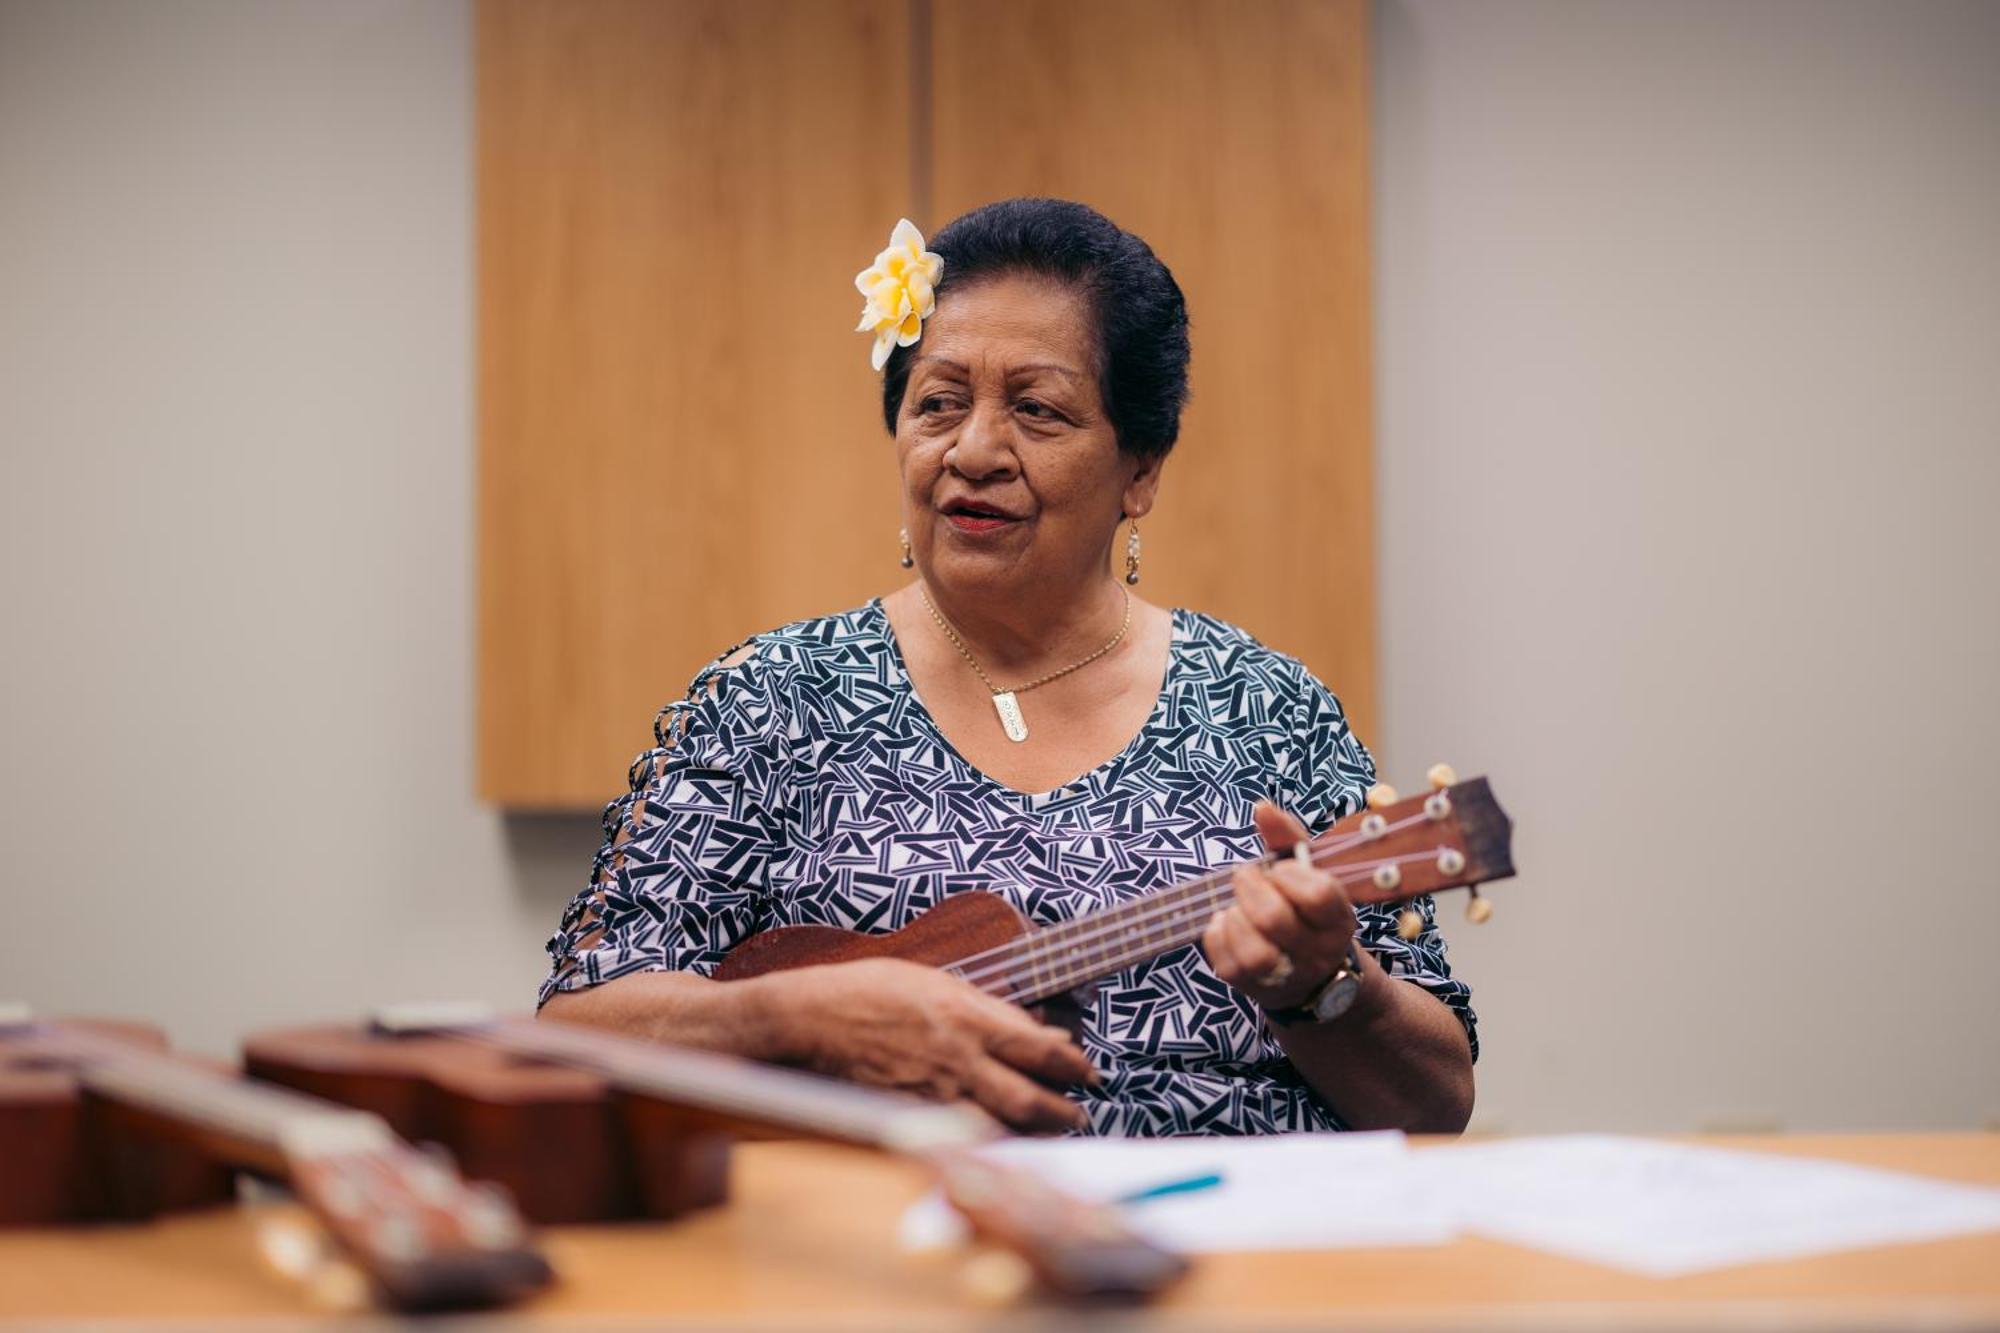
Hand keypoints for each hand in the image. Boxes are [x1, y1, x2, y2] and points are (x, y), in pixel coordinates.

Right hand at [761, 957, 1096, 1132]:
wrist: (807, 1024)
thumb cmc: (866, 992)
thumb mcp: (934, 981)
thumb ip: (986, 1008)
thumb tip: (1034, 1030)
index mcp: (969, 1019)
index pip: (1043, 1051)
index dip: (1074, 1066)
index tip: (1088, 1072)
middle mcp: (960, 1061)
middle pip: (1033, 1100)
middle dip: (1064, 1112)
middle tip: (1076, 1113)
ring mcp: (936, 1095)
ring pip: (1003, 1127)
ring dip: (1032, 1132)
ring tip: (1047, 1129)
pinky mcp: (912, 1119)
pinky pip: (963, 1137)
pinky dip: (988, 1141)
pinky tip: (996, 1139)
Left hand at [1202, 801, 1358, 1009]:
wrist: (1309, 975)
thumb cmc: (1303, 909)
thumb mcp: (1308, 873)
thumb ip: (1287, 837)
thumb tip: (1262, 807)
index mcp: (1338, 919)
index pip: (1318, 895)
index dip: (1288, 875)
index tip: (1277, 868)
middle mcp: (1318, 952)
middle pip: (1275, 920)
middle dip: (1250, 888)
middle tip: (1245, 876)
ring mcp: (1287, 976)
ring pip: (1254, 954)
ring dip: (1235, 918)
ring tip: (1236, 905)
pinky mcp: (1253, 989)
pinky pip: (1227, 966)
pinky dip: (1218, 936)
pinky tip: (1226, 923)